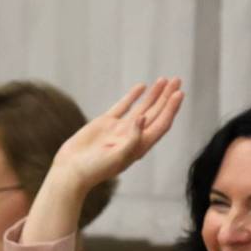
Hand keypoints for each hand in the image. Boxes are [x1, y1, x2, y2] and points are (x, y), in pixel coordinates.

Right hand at [48, 78, 184, 191]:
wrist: (71, 170)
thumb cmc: (95, 169)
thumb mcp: (117, 157)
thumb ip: (132, 139)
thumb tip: (143, 118)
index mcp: (140, 146)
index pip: (161, 124)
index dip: (171, 109)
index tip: (179, 93)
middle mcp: (133, 136)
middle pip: (156, 113)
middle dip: (167, 97)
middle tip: (177, 80)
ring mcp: (120, 129)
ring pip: (142, 108)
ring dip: (154, 95)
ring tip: (164, 80)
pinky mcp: (105, 123)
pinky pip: (123, 106)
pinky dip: (132, 96)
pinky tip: (142, 87)